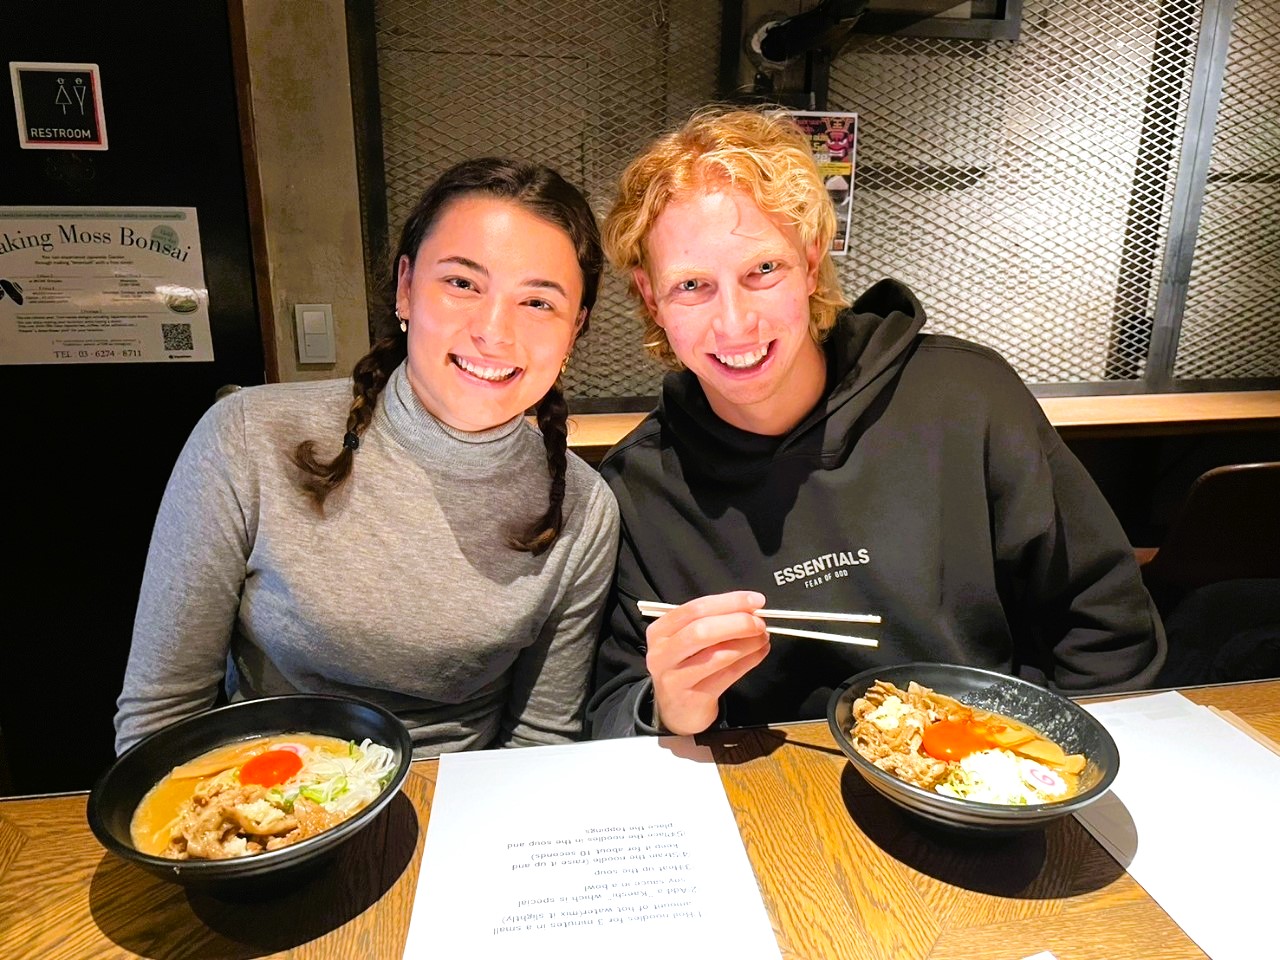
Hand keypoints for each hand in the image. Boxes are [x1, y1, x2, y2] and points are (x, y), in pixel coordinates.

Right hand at [644, 591, 770, 735]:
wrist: (675, 710)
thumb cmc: (686, 666)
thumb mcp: (688, 641)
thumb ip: (713, 622)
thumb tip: (750, 609)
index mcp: (660, 631)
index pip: (695, 609)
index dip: (729, 602)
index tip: (755, 600)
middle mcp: (662, 653)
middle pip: (701, 630)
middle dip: (737, 623)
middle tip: (760, 623)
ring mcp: (675, 678)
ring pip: (717, 655)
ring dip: (746, 644)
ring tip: (762, 638)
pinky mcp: (693, 699)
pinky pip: (726, 676)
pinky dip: (748, 661)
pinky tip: (759, 653)